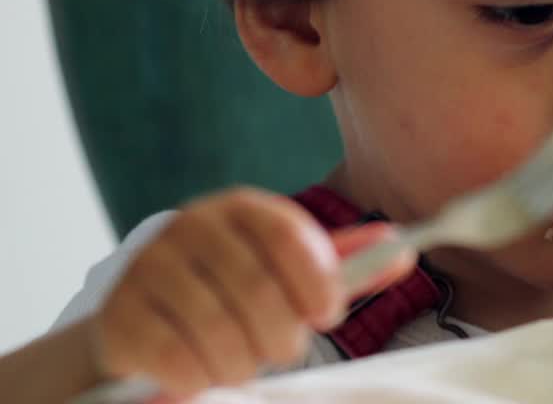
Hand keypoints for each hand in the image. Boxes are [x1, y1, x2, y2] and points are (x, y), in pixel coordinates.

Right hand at [86, 187, 413, 398]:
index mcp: (242, 209)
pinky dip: (198, 376)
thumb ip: (343, 263)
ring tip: (243, 364)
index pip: (286, 234)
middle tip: (282, 349)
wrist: (143, 308)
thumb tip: (400, 248)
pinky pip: (170, 355)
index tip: (328, 315)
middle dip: (279, 333)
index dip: (315, 279)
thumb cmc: (234, 286)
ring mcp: (149, 266)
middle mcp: (191, 226)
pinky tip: (205, 373)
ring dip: (239, 361)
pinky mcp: (118, 311)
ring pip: (214, 327)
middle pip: (253, 287)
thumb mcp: (288, 267)